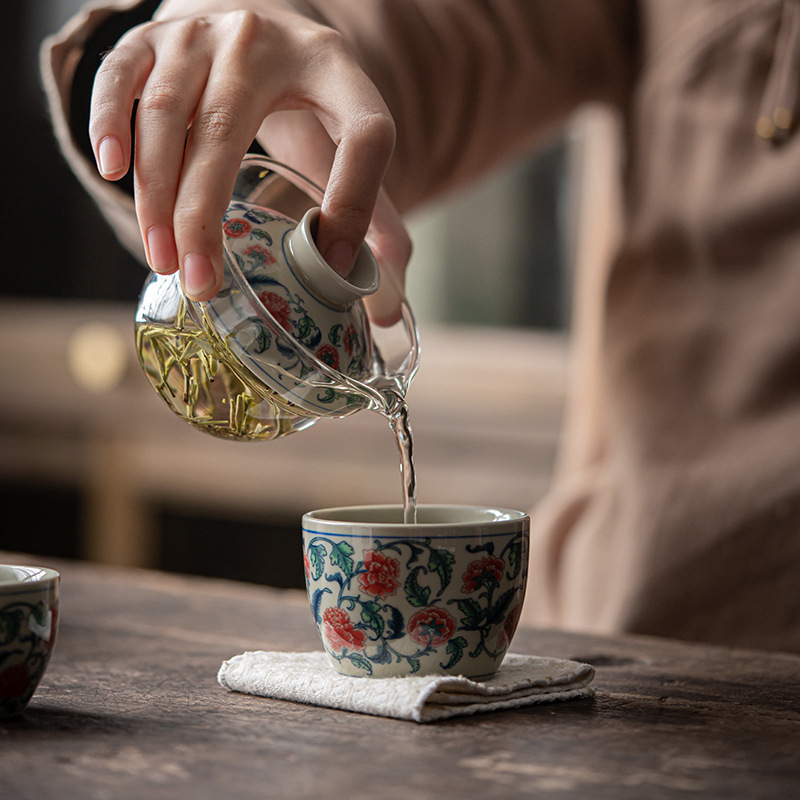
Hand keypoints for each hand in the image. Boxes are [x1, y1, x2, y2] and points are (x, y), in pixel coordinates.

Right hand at [89, 0, 407, 318]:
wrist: (252, 22)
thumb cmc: (302, 99)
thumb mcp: (343, 139)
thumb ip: (373, 212)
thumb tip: (388, 308)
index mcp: (335, 70)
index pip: (363, 133)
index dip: (356, 200)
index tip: (332, 262)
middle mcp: (265, 41)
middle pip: (226, 127)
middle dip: (204, 215)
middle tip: (200, 282)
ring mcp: (202, 34)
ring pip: (166, 114)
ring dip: (156, 194)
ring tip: (162, 260)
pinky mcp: (153, 34)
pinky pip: (119, 77)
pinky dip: (108, 123)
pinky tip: (112, 173)